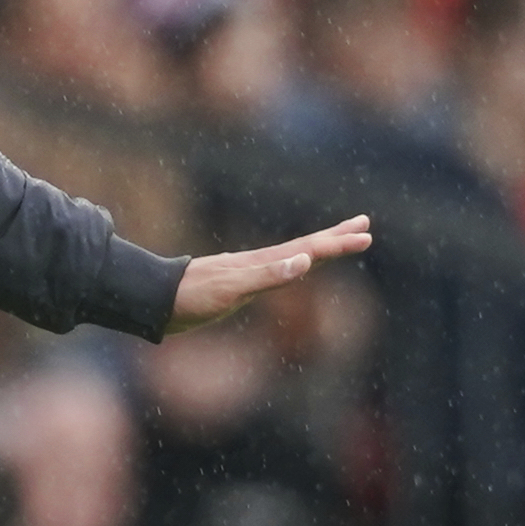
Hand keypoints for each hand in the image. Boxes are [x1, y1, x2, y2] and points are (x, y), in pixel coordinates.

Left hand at [167, 216, 371, 333]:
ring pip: (294, 255)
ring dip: (320, 248)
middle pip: (306, 246)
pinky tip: (297, 265)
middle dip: (336, 238)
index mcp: (264, 263)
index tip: (365, 234)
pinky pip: (279, 269)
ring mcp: (251, 271)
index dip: (337, 243)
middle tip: (365, 226)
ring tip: (339, 241)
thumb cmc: (194, 297)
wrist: (158, 299)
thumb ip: (268, 276)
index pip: (309, 249)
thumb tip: (305, 261)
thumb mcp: (232, 289)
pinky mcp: (241, 282)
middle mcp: (261, 262)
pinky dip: (296, 264)